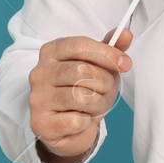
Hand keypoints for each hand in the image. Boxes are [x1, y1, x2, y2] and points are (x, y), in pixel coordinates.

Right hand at [28, 29, 132, 162]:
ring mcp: (37, 98)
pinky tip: (80, 119)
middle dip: (104, 82)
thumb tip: (126, 34)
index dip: (107, 54)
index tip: (125, 64)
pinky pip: (76, 120)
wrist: (72, 127)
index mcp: (51, 51)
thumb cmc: (86, 91)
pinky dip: (86, 122)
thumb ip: (112, 49)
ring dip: (97, 103)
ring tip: (92, 105)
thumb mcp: (101, 66)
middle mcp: (39, 72)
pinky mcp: (40, 123)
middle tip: (103, 90)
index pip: (80, 45)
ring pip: (80, 96)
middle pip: (82, 71)